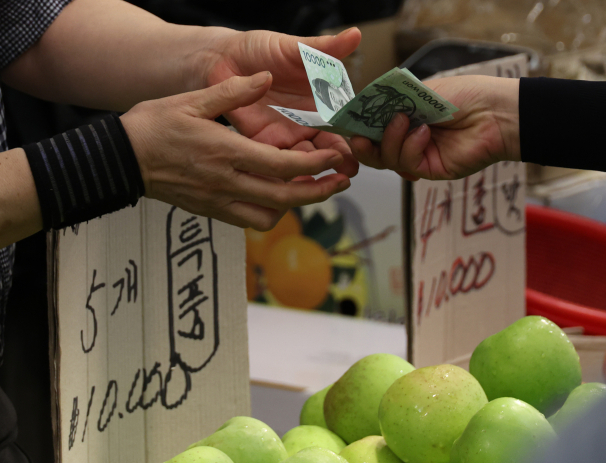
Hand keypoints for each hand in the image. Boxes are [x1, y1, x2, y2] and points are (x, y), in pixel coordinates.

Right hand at [120, 72, 350, 230]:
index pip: (284, 166)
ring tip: (308, 188)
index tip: (335, 157)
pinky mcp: (211, 211)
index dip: (316, 165)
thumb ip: (233, 92)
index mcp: (227, 153)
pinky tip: (275, 197)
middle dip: (319, 192)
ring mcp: (219, 201)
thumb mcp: (192, 100)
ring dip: (294, 206)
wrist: (122, 160)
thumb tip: (265, 79)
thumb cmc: (154, 127)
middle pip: (285, 198)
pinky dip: (269, 213)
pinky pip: (248, 220)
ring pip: (269, 216)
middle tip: (339, 181)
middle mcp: (227, 182)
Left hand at [195, 27, 362, 177]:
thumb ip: (324, 48)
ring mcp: (288, 136)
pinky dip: (289, 176)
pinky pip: (279, 166)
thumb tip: (356, 34)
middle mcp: (308, 123)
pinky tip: (298, 184)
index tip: (365, 144)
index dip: (356, 134)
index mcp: (321, 101)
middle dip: (341, 161)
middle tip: (349, 170)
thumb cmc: (262, 49)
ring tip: (327, 182)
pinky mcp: (265, 145)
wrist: (224, 60)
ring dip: (318, 173)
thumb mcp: (295, 47)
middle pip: (330, 147)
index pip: (345, 122)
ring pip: (307, 161)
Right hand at [349, 76, 520, 180]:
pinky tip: (424, 134)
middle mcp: (408, 139)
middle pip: (373, 151)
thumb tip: (363, 104)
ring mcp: (418, 156)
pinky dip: (410, 148)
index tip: (347, 123)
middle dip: (363, 145)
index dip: (358, 127)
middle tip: (360, 136)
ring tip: (405, 121)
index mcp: (404, 118)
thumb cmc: (466, 95)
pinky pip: (406, 164)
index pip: (372, 127)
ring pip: (386, 160)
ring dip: (391, 140)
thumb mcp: (421, 91)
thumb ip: (392, 100)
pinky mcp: (430, 170)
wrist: (495, 112)